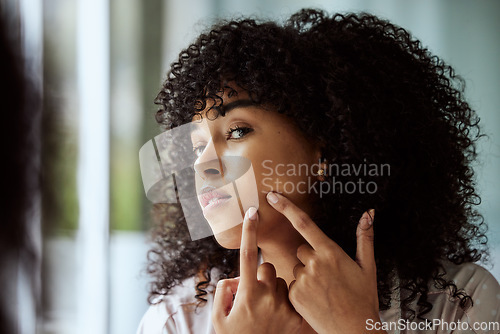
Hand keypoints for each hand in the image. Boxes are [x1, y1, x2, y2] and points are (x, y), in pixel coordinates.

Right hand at [212, 207, 301, 333]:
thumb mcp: (218, 317)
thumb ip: (223, 290)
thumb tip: (237, 278)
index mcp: (247, 293)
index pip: (248, 255)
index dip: (249, 231)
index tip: (252, 210)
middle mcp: (267, 297)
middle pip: (268, 268)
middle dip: (261, 276)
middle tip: (256, 296)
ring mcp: (285, 308)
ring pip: (283, 282)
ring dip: (275, 291)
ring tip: (269, 313)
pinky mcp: (298, 319)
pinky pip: (294, 297)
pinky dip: (287, 303)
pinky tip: (280, 319)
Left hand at [267, 192, 384, 333]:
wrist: (354, 330)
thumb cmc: (363, 298)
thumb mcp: (367, 266)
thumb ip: (365, 237)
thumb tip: (369, 212)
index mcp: (330, 252)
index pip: (304, 223)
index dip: (286, 207)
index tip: (272, 196)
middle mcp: (313, 263)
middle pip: (301, 250)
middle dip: (310, 258)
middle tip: (328, 276)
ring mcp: (302, 280)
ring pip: (297, 268)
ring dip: (306, 275)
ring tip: (323, 291)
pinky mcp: (293, 295)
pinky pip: (291, 284)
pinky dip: (300, 290)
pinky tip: (315, 299)